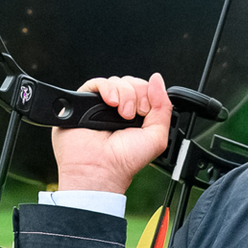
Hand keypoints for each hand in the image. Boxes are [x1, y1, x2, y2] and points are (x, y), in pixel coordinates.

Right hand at [52, 73, 172, 193]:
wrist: (100, 168)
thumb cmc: (125, 160)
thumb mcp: (156, 136)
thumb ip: (163, 108)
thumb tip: (158, 79)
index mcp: (137, 116)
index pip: (146, 90)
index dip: (149, 95)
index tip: (145, 112)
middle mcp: (119, 109)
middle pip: (132, 83)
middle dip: (137, 95)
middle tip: (133, 115)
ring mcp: (102, 105)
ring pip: (117, 82)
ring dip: (124, 95)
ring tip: (121, 114)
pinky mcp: (83, 102)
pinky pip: (97, 83)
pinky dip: (107, 89)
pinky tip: (110, 103)